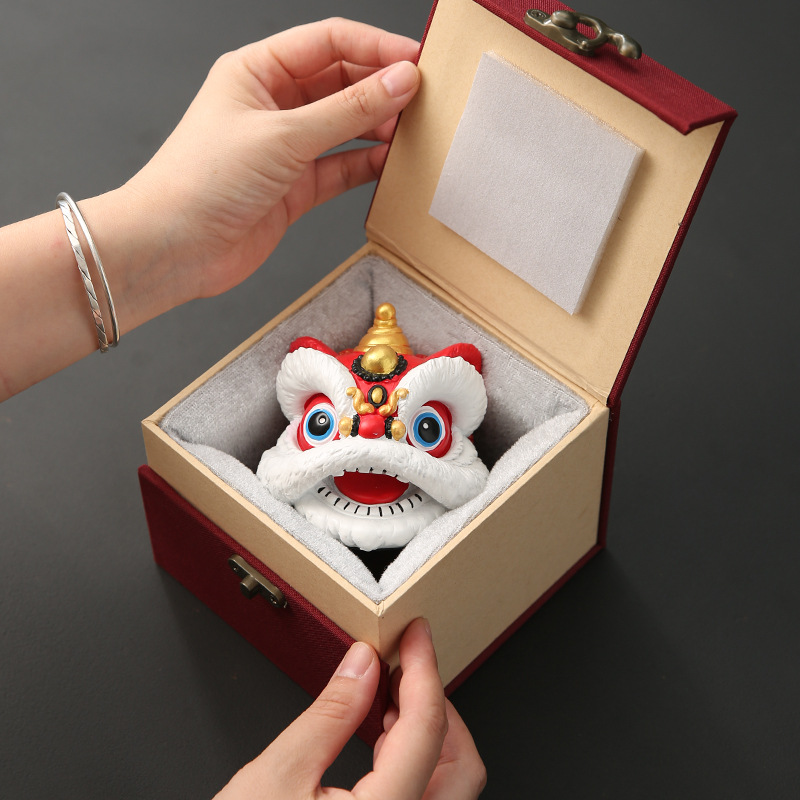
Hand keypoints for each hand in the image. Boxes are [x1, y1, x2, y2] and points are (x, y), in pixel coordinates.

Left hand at [121, 17, 420, 317]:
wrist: (174, 248)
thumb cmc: (201, 181)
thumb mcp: (282, 136)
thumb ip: (346, 111)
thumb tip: (399, 82)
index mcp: (257, 71)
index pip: (328, 43)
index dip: (375, 48)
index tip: (416, 62)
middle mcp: (272, 105)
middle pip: (340, 83)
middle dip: (381, 88)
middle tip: (424, 99)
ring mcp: (285, 148)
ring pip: (344, 127)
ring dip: (378, 128)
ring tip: (414, 132)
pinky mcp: (294, 188)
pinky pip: (340, 167)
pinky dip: (365, 165)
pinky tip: (390, 164)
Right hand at [215, 618, 485, 798]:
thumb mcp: (276, 778)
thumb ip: (328, 714)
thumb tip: (361, 665)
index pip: (426, 729)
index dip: (423, 670)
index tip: (416, 636)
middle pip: (462, 764)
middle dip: (436, 705)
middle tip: (404, 667)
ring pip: (453, 787)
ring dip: (428, 733)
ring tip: (388, 697)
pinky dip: (417, 762)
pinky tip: (384, 737)